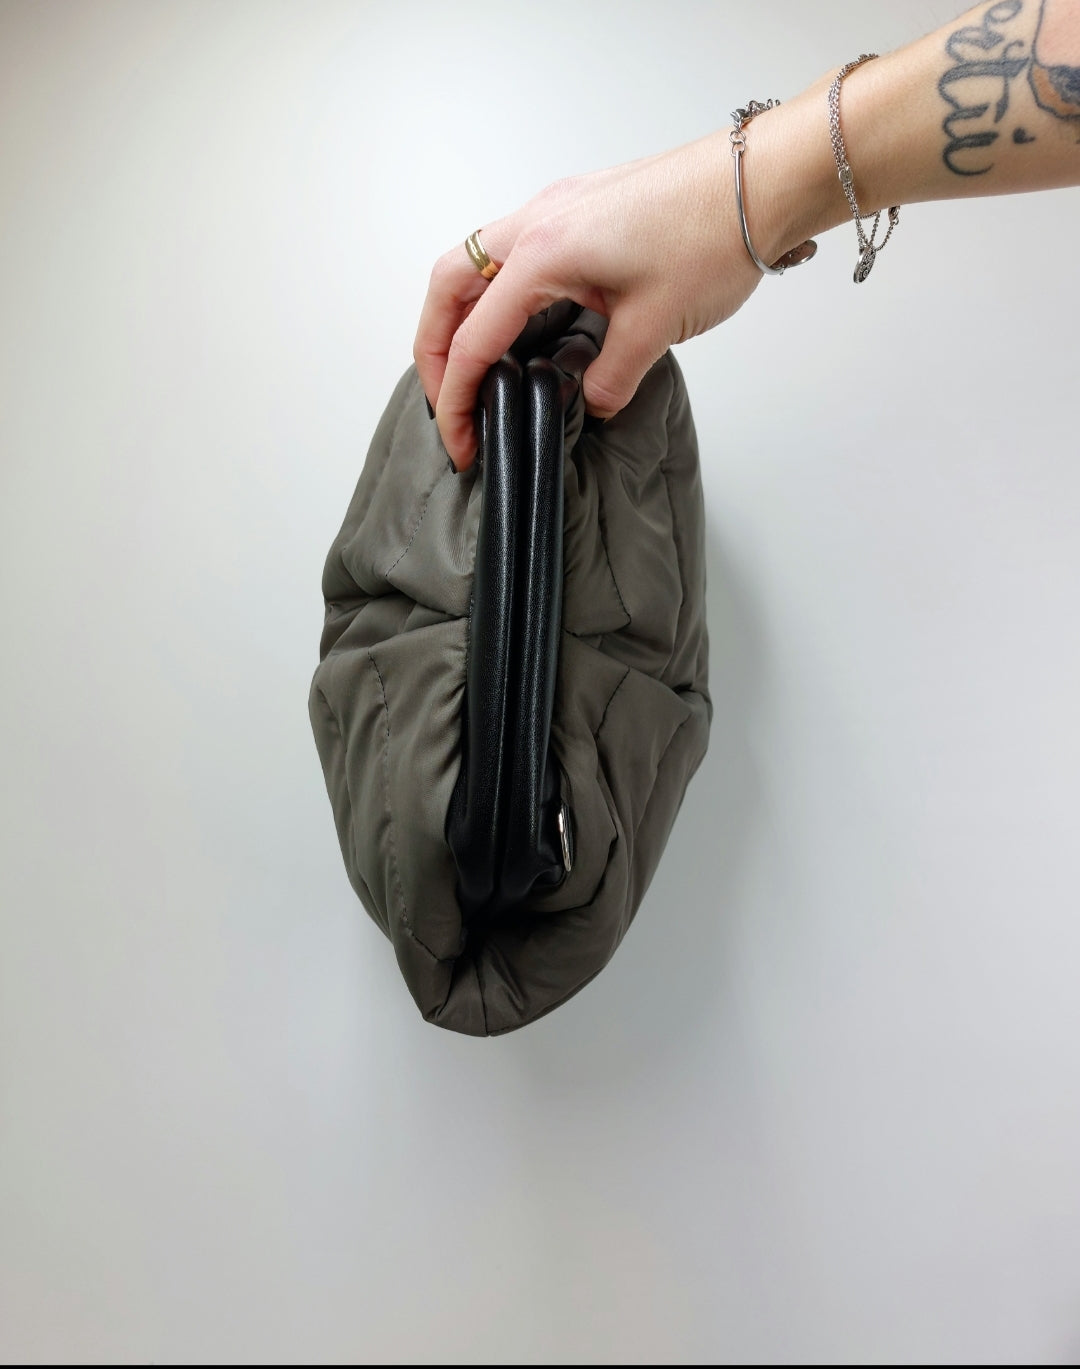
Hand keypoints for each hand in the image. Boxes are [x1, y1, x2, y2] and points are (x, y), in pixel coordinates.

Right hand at [413, 130, 766, 469]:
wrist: (761, 179)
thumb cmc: (713, 235)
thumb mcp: (655, 326)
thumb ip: (611, 376)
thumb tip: (593, 403)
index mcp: (542, 253)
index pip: (474, 338)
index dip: (458, 399)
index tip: (462, 441)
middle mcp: (536, 222)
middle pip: (448, 287)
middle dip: (434, 349)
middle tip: (446, 403)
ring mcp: (555, 210)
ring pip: (474, 263)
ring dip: (460, 317)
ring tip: (472, 371)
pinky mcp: (579, 210)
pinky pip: (512, 252)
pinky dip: (496, 294)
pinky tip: (519, 329)